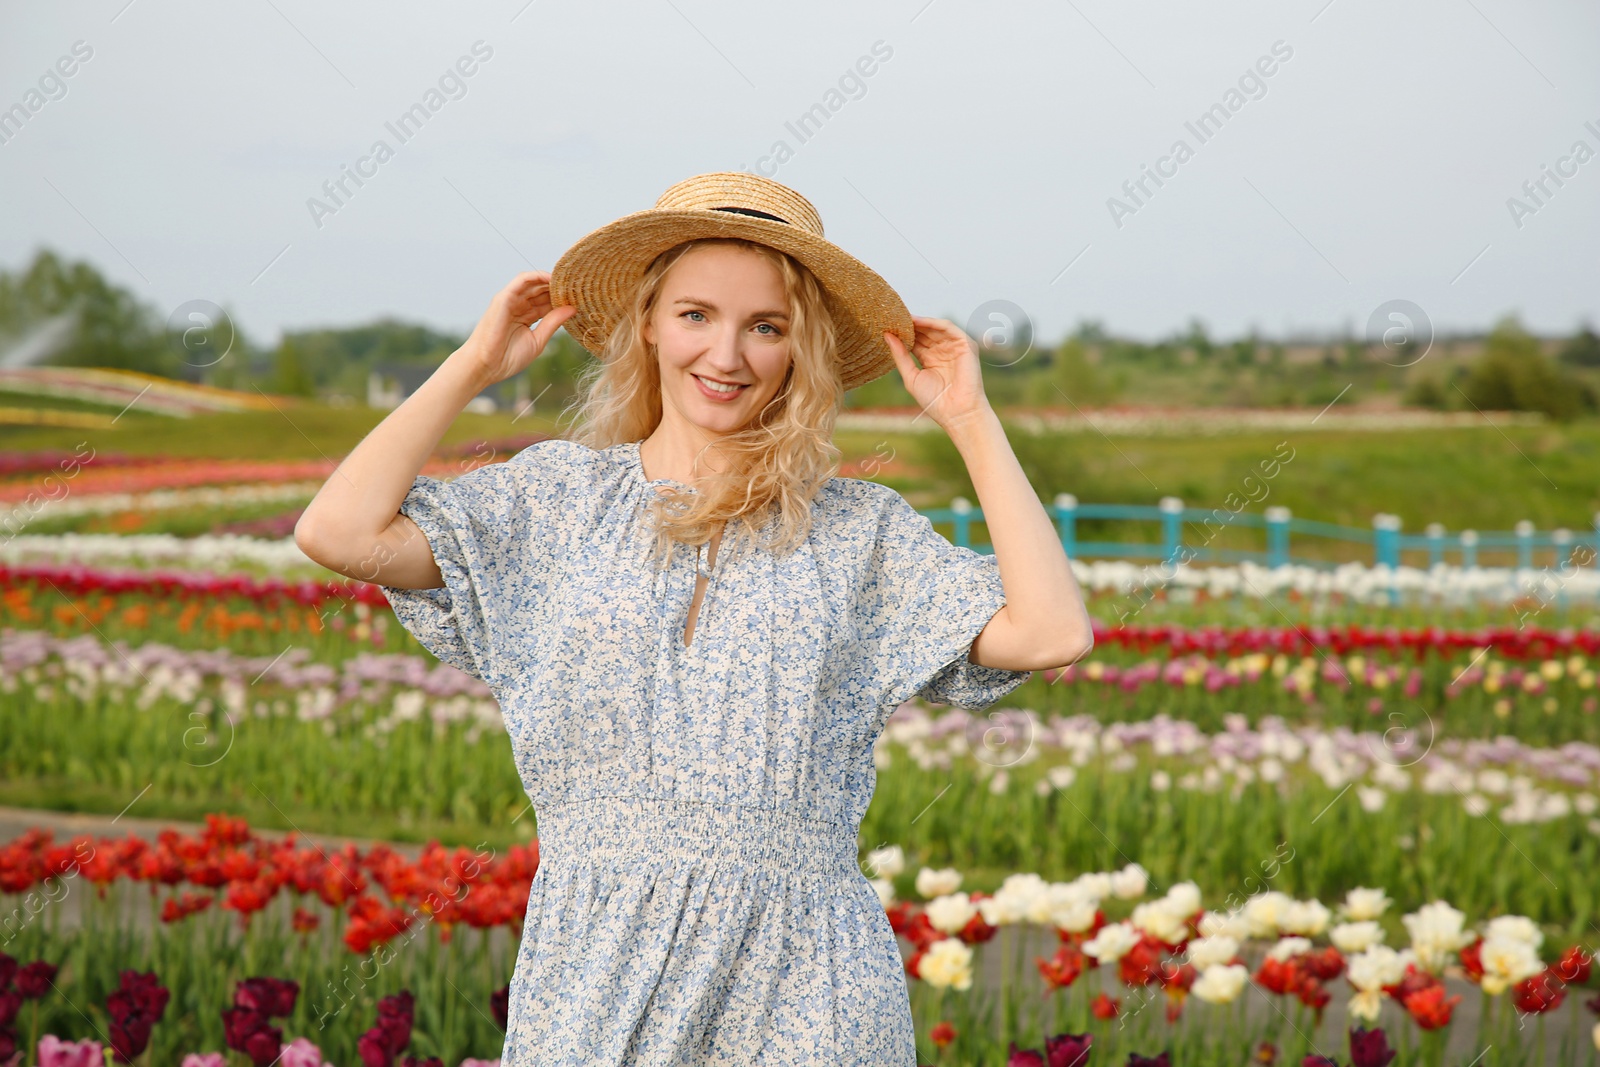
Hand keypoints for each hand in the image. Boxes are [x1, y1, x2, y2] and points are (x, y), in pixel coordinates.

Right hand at [461, 271, 577, 386]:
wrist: (485, 366)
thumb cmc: (507, 358)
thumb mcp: (538, 340)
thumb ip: (553, 323)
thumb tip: (572, 309)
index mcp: (526, 316)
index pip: (547, 302)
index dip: (562, 299)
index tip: (580, 298)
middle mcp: (518, 306)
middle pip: (542, 291)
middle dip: (559, 288)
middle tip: (578, 287)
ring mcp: (510, 301)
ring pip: (534, 283)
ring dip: (551, 280)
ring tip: (568, 281)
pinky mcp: (504, 298)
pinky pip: (522, 280)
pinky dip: (537, 276)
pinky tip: (552, 279)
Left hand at [883, 316, 992, 431]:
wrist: (956, 412)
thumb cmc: (935, 400)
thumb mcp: (911, 376)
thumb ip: (900, 356)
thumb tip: (887, 336)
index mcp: (930, 359)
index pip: (915, 341)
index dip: (902, 334)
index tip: (886, 326)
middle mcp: (942, 351)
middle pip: (924, 332)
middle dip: (909, 325)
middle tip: (891, 317)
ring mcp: (954, 347)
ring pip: (935, 328)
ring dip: (919, 321)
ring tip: (902, 317)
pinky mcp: (965, 344)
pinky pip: (947, 328)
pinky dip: (933, 322)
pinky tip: (918, 321)